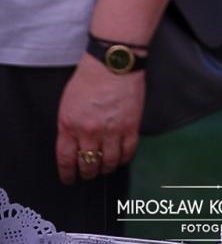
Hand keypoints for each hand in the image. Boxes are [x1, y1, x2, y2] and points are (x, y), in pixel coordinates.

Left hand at [55, 56, 143, 183]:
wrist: (112, 64)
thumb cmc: (88, 79)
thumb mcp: (66, 105)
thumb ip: (68, 127)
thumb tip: (73, 144)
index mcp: (69, 126)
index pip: (66, 159)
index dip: (68, 174)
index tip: (70, 179)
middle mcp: (89, 132)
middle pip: (88, 164)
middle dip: (88, 173)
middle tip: (89, 174)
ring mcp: (112, 130)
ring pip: (109, 161)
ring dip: (107, 168)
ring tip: (106, 167)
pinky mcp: (131, 126)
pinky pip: (128, 151)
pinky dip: (125, 158)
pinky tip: (122, 158)